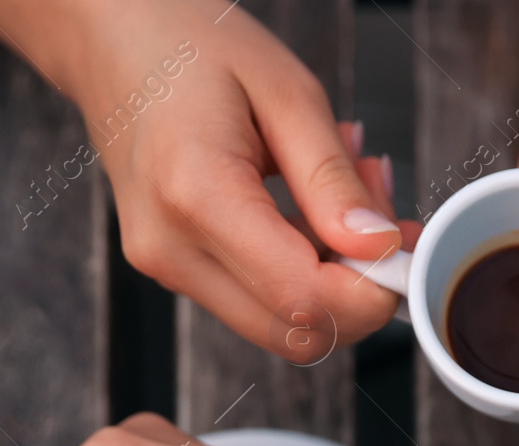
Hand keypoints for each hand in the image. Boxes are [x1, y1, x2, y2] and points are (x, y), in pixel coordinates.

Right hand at [46, 0, 418, 358]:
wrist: (112, 40)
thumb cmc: (193, 47)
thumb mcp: (287, 92)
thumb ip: (332, 179)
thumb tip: (378, 248)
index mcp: (196, 196)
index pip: (305, 297)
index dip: (372, 290)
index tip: (405, 246)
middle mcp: (172, 249)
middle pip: (296, 332)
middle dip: (361, 292)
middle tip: (388, 221)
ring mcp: (167, 266)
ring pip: (282, 325)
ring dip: (335, 281)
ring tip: (348, 196)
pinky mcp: (175, 269)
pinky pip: (259, 299)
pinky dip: (303, 270)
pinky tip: (313, 211)